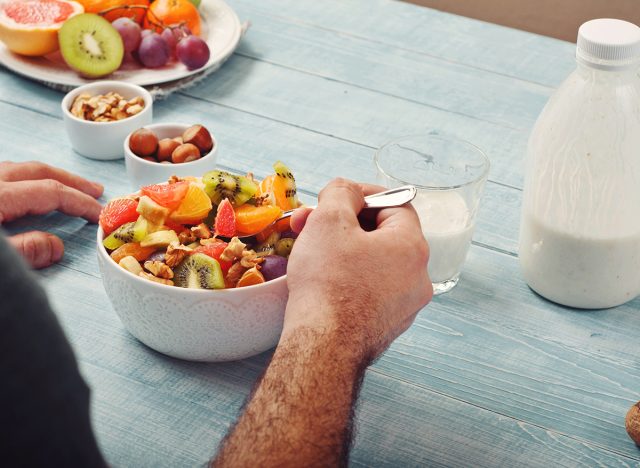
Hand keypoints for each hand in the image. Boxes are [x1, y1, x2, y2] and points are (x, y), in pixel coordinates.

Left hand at [0, 161, 103, 268]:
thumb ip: (24, 251)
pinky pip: (5, 176)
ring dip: (49, 177)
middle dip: (71, 182)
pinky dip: (27, 180)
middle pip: (38, 172)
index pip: (50, 192)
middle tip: (95, 191)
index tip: (98, 213)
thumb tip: (56, 248)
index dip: (79, 202)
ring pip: (20, 170)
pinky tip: (29, 192)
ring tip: (68, 187)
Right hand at [287, 178, 432, 360]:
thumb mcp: (329, 220)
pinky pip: (369, 290)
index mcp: (412, 247)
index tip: (335, 197)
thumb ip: (341, 192)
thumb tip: (347, 192)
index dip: (362, 194)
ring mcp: (404, 306)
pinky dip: (348, 278)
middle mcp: (417, 278)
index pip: (395, 204)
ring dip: (342, 249)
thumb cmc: (328, 281)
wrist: (322, 346)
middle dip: (342, 223)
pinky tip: (321, 280)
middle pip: (381, 235)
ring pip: (373, 263)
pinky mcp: (386, 326)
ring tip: (309, 250)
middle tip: (310, 223)